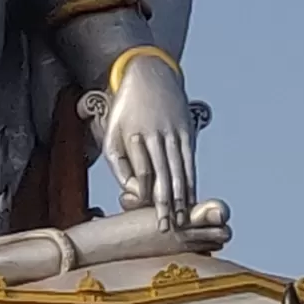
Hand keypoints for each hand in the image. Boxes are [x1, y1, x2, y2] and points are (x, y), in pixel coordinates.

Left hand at [104, 53, 196, 231]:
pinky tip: (191, 199)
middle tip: (167, 229)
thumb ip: (119, 165)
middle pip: (164, 175)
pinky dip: (191, 182)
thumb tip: (133, 193)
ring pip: (179, 170)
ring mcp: (174, 132)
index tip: (147, 216)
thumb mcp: (112, 133)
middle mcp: (156, 134)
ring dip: (181, 198)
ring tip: (181, 221)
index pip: (144, 173)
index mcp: (135, 134)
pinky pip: (190, 161)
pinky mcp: (187, 131)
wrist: (150, 75)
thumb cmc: (126, 111)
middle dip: (166, 205)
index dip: (146, 196)